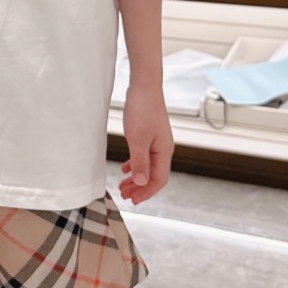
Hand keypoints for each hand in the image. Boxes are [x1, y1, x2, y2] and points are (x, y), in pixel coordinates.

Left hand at [118, 83, 173, 204]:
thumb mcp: (137, 138)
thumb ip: (140, 162)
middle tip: (125, 195)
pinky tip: (126, 168)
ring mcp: (157, 142)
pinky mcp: (150, 135)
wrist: (144, 86)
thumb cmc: (142, 109)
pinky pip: (145, 156)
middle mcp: (164, 149)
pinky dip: (136, 165)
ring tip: (123, 185)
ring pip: (148, 167)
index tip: (133, 201)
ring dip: (137, 178)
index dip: (146, 192)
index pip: (159, 180)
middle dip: (140, 188)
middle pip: (154, 176)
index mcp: (164, 151)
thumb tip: (141, 183)